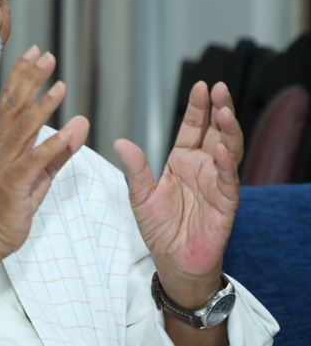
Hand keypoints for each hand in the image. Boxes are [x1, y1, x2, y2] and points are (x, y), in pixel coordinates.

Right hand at [0, 45, 89, 258]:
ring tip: (60, 87)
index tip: (37, 52)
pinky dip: (51, 146)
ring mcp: (4, 163)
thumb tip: (81, 122)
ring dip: (42, 107)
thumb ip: (61, 147)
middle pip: (15, 106)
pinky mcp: (13, 183)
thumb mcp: (40, 170)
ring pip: (24, 129)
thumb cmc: (11, 201)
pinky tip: (67, 133)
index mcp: (1, 139)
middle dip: (31, 79)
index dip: (23, 75)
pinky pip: (34, 161)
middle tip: (48, 56)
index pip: (12, 100)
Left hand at [114, 81, 241, 306]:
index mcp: (182, 160)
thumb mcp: (140, 195)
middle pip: (215, 131)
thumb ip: (135, 169)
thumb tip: (120, 141)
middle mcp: (202, 167)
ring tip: (224, 111)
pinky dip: (224, 163)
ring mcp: (216, 182)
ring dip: (228, 130)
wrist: (173, 261)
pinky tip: (220, 149)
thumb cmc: (159, 228)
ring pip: (228, 150)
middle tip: (218, 88)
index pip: (193, 127)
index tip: (201, 86)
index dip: (198, 108)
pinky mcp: (225, 202)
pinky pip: (227, 179)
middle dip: (218, 109)